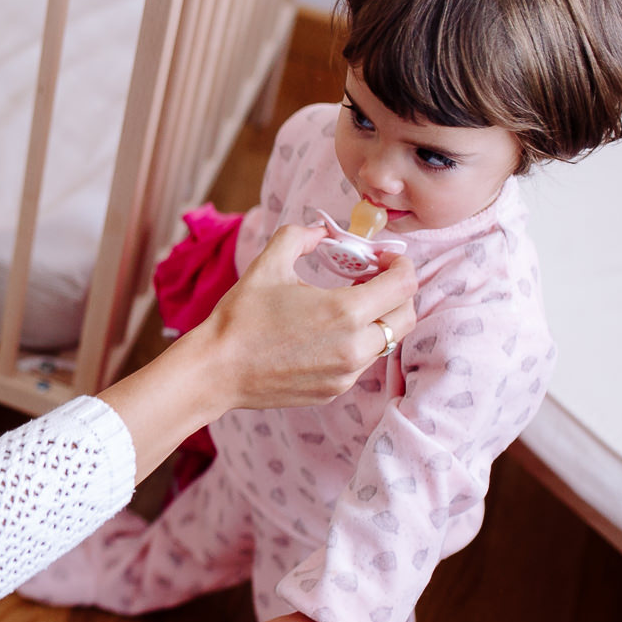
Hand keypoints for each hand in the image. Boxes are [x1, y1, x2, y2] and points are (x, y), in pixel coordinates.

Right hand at [95, 223, 416, 483]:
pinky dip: (355, 343)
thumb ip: (300, 236)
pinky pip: (361, 363)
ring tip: (345, 306)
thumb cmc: (240, 317)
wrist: (216, 371)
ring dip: (376, 319)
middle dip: (396, 293)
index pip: (404, 285)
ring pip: (385, 342)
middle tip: (370, 280)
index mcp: (344, 311)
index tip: (382, 259)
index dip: (400, 264)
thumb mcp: (268, 264)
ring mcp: (346, 374)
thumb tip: (320, 231)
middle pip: (406, 317)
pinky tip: (324, 333)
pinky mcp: (335, 390)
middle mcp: (354, 347)